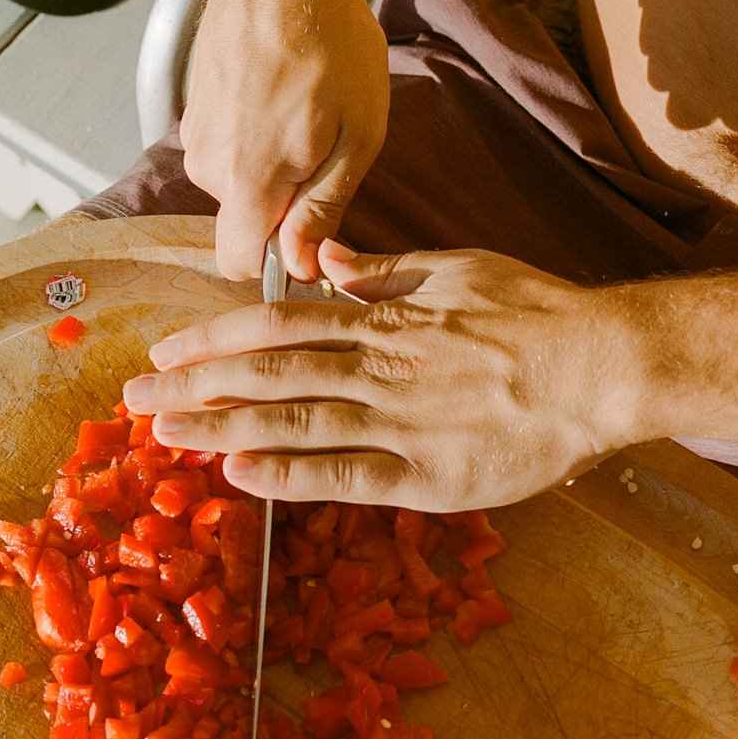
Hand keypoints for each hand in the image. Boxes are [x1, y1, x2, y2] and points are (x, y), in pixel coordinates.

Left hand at [122, 243, 646, 509]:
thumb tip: (328, 261)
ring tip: (167, 434)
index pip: (279, 325)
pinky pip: (344, 477)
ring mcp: (398, 425)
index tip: (170, 347)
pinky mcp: (426, 476)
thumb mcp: (458, 267)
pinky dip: (287, 475)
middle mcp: (378, 369)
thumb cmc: (536, 313)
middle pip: (268, 374)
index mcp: (383, 319)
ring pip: (292, 422)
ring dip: (222, 428)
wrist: (601, 367)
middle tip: (136, 397)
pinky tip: (239, 475)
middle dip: (196, 385)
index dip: (217, 338)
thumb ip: (387, 271)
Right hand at [180, 0, 388, 281]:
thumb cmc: (331, 42)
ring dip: (270, 155)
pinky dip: (253, 124)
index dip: (277, 258)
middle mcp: (209, 162)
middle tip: (325, 140)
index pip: (239, 262)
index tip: (311, 228)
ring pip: (236, 173)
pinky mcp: (193, 101)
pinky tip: (281, 84)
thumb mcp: (358, 136)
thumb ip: (324, 206)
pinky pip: (227, 138)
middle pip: (243, 213)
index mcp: (249, 179)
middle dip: (282, 196)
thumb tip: (302, 263)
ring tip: (305, 102)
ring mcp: (195, 128)